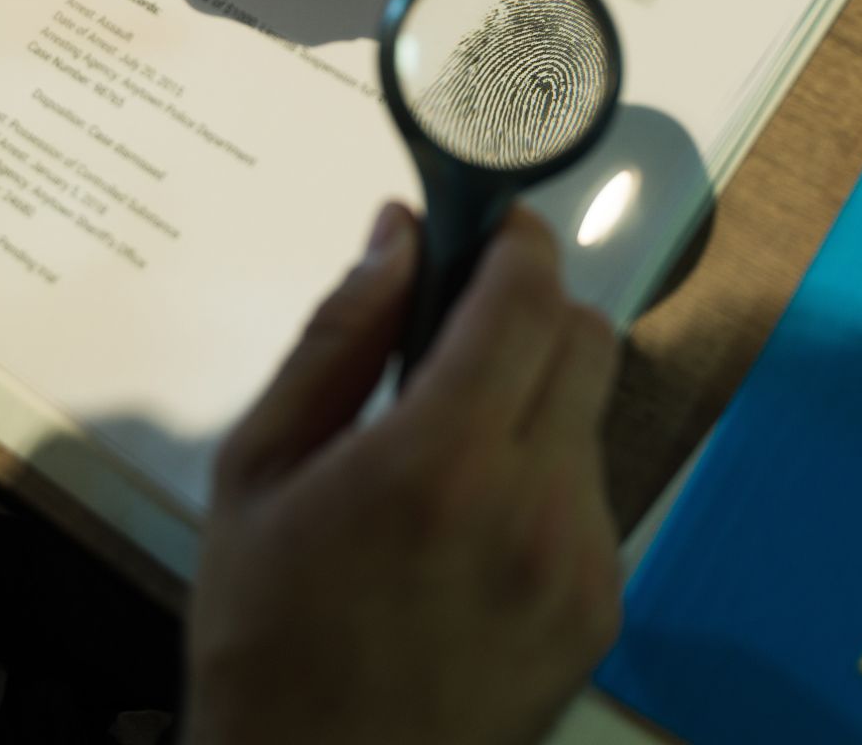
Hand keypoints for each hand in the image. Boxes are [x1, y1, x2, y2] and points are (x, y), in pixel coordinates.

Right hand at [181, 204, 621, 744]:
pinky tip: (477, 529)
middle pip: (588, 339)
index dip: (517, 242)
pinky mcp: (603, 609)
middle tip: (465, 337)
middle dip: (532, 313)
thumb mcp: (258, 470)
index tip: (494, 228)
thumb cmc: (266, 633)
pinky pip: (597, 495)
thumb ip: (338, 338)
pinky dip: (549, 480)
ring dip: (539, 401)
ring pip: (593, 415)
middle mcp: (534, 505)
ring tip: (455, 458)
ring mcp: (582, 562)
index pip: (527, 296)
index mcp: (437, 460)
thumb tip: (398, 236)